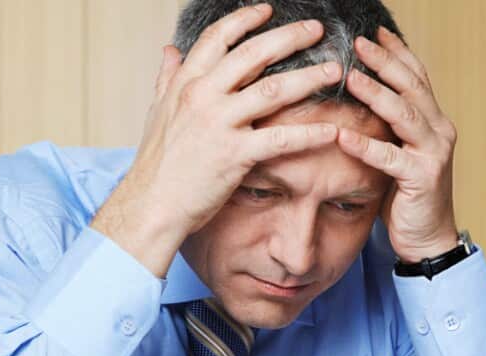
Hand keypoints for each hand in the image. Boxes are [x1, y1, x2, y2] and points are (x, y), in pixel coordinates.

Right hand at [91, 4, 342, 276]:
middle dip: (289, 37)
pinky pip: (281, 139)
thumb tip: (169, 50)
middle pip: (253, 54)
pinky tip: (332, 130)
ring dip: (309, 78)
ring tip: (334, 70)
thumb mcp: (157, 112)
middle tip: (317, 29)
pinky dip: (310, 134)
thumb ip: (166, 78)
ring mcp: (219, 124)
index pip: (218, 38)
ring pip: (273, 90)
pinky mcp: (235, 154)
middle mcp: (202, 96)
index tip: (268, 10)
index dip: (245, 20)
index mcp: (186, 83)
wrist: (151, 205)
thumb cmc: (156, 163)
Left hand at [338, 28, 458, 263]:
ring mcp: (433, 154)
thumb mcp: (399, 152)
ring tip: (350, 77)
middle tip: (358, 42)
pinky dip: (366, 146)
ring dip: (376, 93)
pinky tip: (343, 136)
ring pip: (404, 115)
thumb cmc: (407, 195)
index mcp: (434, 121)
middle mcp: (439, 131)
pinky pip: (390, 158)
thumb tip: (357, 97)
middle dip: (385, 62)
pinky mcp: (422, 179)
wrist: (428, 238)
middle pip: (412, 87)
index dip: (397, 52)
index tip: (374, 31)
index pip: (417, 76)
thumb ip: (388, 126)